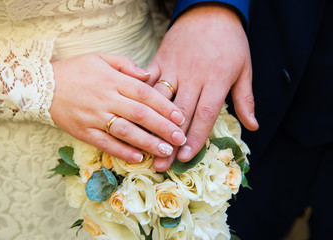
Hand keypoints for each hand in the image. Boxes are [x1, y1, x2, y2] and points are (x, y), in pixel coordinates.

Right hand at [49, 52, 185, 162]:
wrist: (42, 85)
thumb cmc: (77, 71)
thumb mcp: (101, 58)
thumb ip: (127, 65)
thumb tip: (149, 75)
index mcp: (113, 80)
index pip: (145, 93)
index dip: (164, 106)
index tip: (180, 117)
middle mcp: (105, 98)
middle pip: (140, 114)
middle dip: (163, 128)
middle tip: (180, 139)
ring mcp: (94, 117)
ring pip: (126, 132)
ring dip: (147, 143)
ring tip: (165, 151)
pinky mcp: (84, 132)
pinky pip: (106, 143)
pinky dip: (122, 151)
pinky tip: (138, 158)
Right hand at [147, 3, 258, 170]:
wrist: (210, 10)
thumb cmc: (230, 41)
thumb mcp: (244, 68)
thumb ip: (245, 98)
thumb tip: (253, 126)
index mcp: (215, 80)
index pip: (204, 115)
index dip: (195, 139)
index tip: (185, 158)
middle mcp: (192, 77)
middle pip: (180, 115)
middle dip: (170, 141)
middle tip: (161, 164)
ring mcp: (173, 68)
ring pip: (159, 101)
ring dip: (151, 125)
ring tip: (144, 146)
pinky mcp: (160, 60)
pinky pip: (148, 81)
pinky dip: (140, 98)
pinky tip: (131, 115)